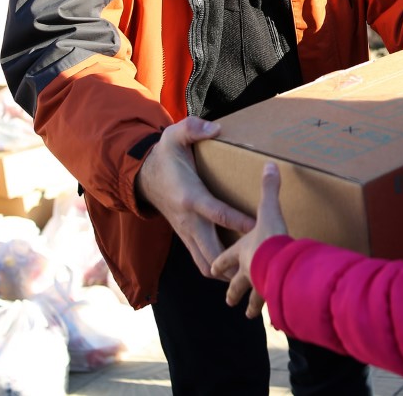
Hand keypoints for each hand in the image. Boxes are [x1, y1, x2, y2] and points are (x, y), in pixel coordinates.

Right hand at [135, 117, 255, 277]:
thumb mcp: (175, 135)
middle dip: (233, 262)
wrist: (142, 176)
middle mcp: (188, 220)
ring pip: (205, 264)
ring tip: (252, 273)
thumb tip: (216, 128)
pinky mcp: (187, 238)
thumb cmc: (165, 156)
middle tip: (260, 264)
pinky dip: (218, 268)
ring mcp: (186, 232)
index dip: (236, 220)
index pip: (216, 213)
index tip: (257, 225)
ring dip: (226, 272)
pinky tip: (238, 270)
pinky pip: (202, 260)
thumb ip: (193, 128)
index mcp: (189, 196)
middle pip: (211, 252)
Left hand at [211, 163, 287, 318]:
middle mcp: (246, 271)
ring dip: (252, 304)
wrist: (281, 265)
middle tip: (229, 300)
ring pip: (253, 297)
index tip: (214, 270)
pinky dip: (275, 311)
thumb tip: (269, 165)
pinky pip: (272, 305)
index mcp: (239, 252)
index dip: (219, 262)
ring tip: (251, 313)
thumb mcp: (268, 208)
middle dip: (232, 291)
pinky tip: (278, 318)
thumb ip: (269, 188)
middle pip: (235, 283)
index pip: (223, 257)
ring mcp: (259, 286)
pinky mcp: (274, 296)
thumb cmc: (270, 238)